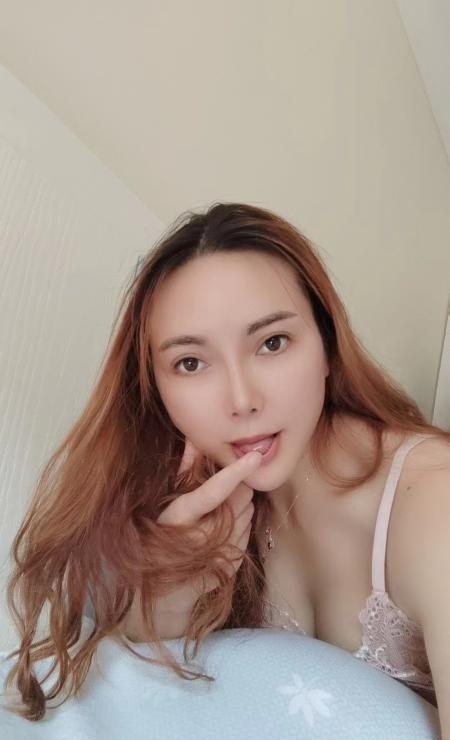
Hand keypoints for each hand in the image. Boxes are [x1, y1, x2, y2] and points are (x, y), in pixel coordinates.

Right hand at [155, 439, 262, 612]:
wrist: (166, 593)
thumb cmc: (163, 536)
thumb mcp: (169, 501)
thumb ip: (184, 469)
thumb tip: (194, 438)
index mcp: (179, 518)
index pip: (213, 492)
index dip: (235, 472)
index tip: (254, 456)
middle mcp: (199, 538)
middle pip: (239, 499)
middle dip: (239, 489)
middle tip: (225, 493)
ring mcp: (218, 554)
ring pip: (248, 513)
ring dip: (242, 507)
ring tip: (219, 513)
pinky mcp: (232, 565)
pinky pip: (248, 531)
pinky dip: (242, 524)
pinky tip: (224, 529)